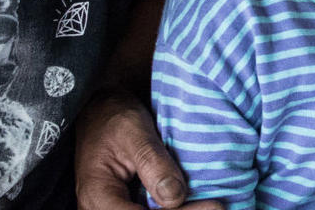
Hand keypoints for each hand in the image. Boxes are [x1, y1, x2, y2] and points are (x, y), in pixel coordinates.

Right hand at [74, 89, 220, 209]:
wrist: (100, 113)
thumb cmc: (113, 117)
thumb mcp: (133, 132)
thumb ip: (152, 163)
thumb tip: (175, 198)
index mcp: (97, 195)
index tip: (211, 207)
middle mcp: (101, 209)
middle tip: (217, 206)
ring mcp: (115, 208)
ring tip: (211, 205)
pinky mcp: (129, 205)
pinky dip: (176, 208)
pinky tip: (198, 202)